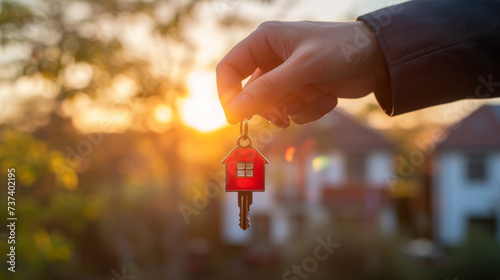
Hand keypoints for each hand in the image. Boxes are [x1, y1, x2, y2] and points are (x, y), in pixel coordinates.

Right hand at [216, 20, 386, 126]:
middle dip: (270, 107)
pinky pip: (294, 111)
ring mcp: (288, 75)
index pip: (229, 69)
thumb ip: (268, 89)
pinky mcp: (303, 89)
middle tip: (282, 118)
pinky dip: (310, 110)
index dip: (228, 94)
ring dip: (294, 109)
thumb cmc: (341, 49)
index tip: (235, 118)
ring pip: (274, 106)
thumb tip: (235, 110)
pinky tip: (328, 97)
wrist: (380, 58)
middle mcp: (272, 57)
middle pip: (251, 93)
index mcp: (264, 41)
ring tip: (312, 100)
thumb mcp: (303, 68)